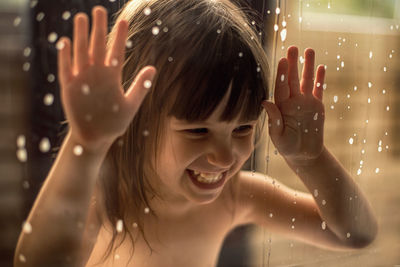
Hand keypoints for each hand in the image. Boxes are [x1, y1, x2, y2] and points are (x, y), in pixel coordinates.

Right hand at [57, 6, 155, 149]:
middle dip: (98, 29)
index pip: (116, 51)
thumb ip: (141, 86)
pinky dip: (65, 57)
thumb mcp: (131, 104)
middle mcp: (96, 74)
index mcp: (112, 76)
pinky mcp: (69, 88)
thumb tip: (154, 67)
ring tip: (82, 18)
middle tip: (99, 10)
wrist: (96, 137)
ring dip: (80, 36)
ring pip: (81, 53)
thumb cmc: (114, 122)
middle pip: (97, 46)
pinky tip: (66, 42)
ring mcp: (82, 79)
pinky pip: (66, 69)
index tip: (124, 20)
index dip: (119, 36)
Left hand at [262, 46, 325, 163]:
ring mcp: (305, 102)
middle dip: (293, 63)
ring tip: (309, 50)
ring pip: (307, 81)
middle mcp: (292, 101)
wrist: (304, 155)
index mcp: (281, 107)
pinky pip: (319, 90)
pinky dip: (320, 80)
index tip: (282, 60)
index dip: (282, 73)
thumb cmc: (287, 147)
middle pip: (292, 79)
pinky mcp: (317, 106)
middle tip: (293, 47)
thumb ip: (274, 119)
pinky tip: (321, 67)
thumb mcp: (278, 136)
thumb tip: (264, 102)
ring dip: (308, 66)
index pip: (281, 86)